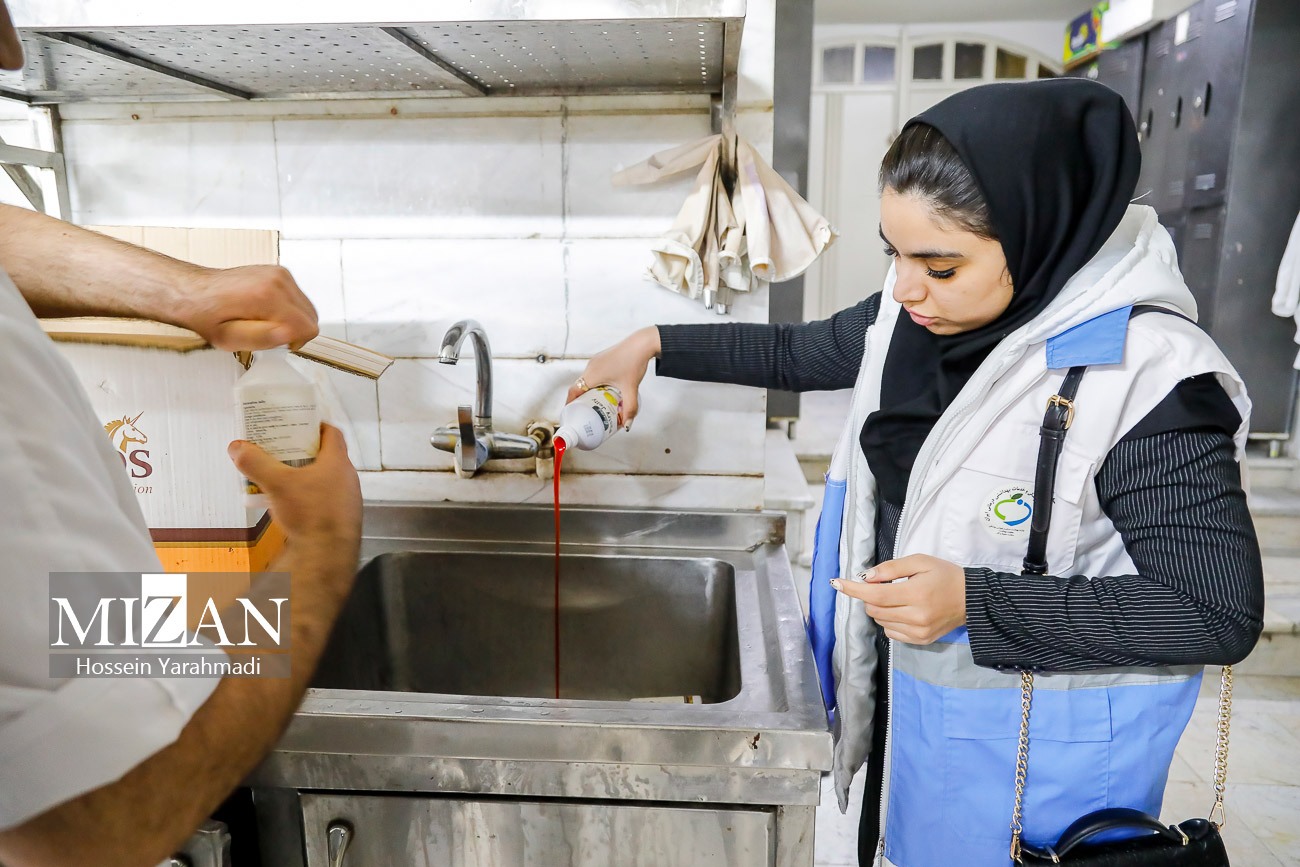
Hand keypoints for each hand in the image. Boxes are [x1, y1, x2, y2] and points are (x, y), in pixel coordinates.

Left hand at [178, 265, 318, 350]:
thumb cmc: (207, 316)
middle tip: (267, 333)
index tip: (277, 342)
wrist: (194, 291)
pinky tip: (266, 311)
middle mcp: (277, 280)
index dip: (295, 342)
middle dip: (294, 330)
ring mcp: (279, 273)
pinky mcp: (279, 272)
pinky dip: (288, 309)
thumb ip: (262, 339)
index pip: (308, 327)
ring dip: (292, 319)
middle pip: (311, 317)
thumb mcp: (228, 339)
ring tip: (264, 321)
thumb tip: (290, 336)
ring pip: (307, 308)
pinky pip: (298, 298)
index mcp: (267, 296)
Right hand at [227, 423, 361, 559]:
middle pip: (327, 456)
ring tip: (282, 478)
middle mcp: (348, 478)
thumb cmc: (309, 514)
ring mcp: (348, 499)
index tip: (297, 425)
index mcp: (338, 462)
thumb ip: (256, 463)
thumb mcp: (276, 484)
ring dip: (306, 477)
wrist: (326, 556)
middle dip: (303, 452)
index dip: (315, 425)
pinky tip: (291, 506)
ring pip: (326, 480)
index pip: (332, 433)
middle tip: (282, 451)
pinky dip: (309, 497)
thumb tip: (237, 447)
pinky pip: (326, 500)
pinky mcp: (343, 518)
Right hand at [566, 326, 660, 427]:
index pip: (573, 391)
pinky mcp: (603, 357)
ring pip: (587, 379)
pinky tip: (606, 389)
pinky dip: (595, 382)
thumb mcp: (631, 389)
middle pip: (579, 386)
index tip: (570, 413)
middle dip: (581, 399)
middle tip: (585, 412)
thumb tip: (627, 424)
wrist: (642, 343)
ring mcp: (596, 360)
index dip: (570, 403)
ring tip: (596, 402)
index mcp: (592, 375)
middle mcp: (590, 367)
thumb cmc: (634, 362)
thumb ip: (629, 408)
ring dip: (589, 390)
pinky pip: (594, 373)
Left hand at [831, 555, 966, 644]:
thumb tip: (866, 577)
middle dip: (870, 596)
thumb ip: (891, 569)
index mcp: (916, 594)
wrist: (972, 598)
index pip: (875, 595)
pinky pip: (891, 632)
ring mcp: (918, 632)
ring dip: (879, 608)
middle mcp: (916, 617)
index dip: (853, 590)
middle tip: (883, 585)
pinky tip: (902, 611)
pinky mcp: (921, 640)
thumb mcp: (920, 561)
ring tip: (897, 597)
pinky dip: (889, 620)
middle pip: (874, 609)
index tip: (837, 583)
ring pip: (880, 621)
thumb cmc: (945, 575)